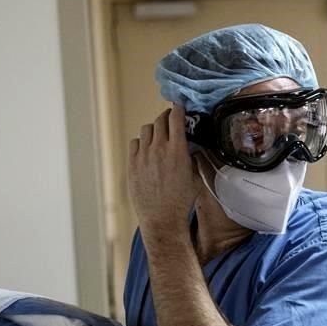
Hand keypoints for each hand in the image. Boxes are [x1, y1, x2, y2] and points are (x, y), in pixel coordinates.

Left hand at [128, 104, 199, 236]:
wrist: (162, 219)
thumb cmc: (181, 202)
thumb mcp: (194, 177)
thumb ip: (191, 158)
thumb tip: (189, 147)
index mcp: (177, 151)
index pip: (176, 118)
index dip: (178, 109)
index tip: (179, 106)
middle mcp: (158, 150)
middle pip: (160, 120)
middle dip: (166, 116)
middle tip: (170, 119)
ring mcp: (143, 156)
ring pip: (146, 129)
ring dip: (154, 128)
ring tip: (158, 135)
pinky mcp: (132, 165)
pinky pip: (134, 143)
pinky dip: (141, 142)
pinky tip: (146, 148)